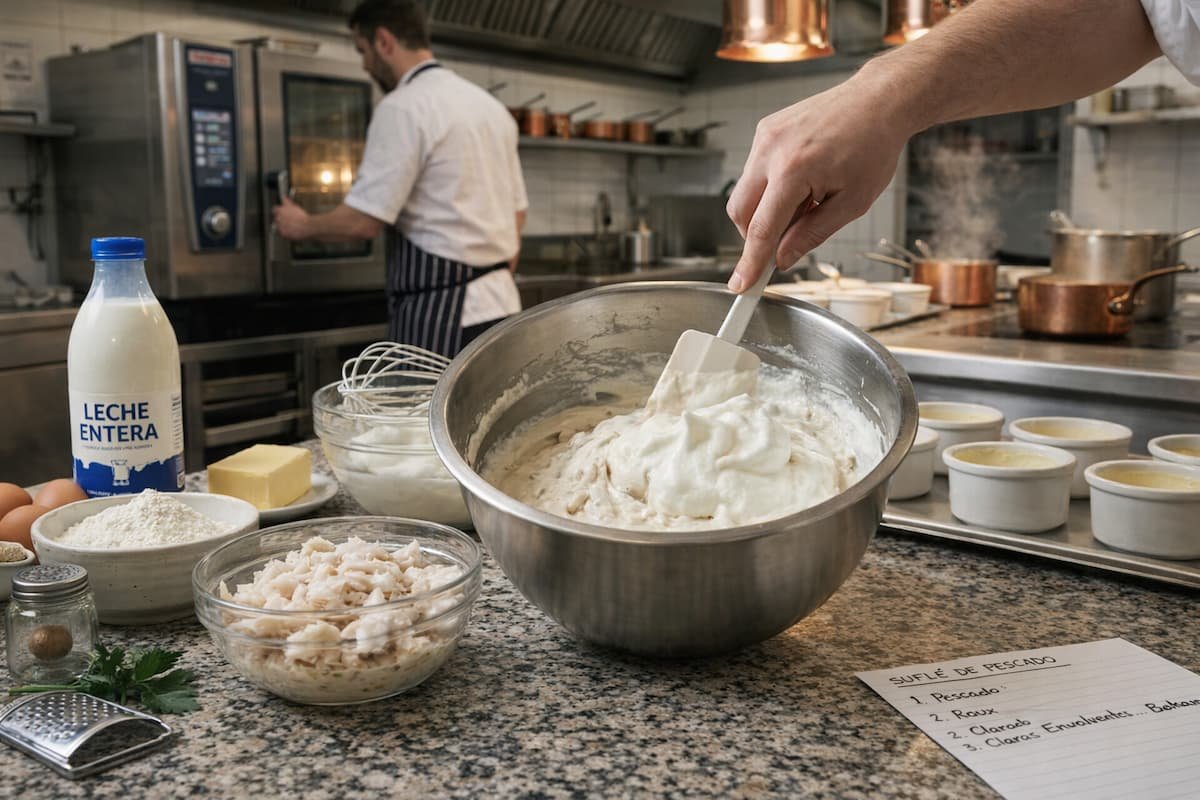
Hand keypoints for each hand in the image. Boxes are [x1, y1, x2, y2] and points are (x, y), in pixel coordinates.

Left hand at [272, 196, 308, 239]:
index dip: (279, 210)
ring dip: (283, 225)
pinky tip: (292, 230)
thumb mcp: (293, 206)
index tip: (283, 212)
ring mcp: (280, 227)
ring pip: (279, 226)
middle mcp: (278, 219)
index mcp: (279, 211)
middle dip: (281, 218)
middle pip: (276, 218)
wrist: (306, 226)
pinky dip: (286, 232)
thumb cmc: (301, 216)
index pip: (275, 209)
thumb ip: (286, 201)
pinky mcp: (283, 234)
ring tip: (292, 225)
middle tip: (289, 219)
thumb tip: (283, 197)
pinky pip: (282, 233)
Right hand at [725, 75, 912, 291]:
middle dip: (756, 234)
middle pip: (740, 212)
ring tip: (807, 200)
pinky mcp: (765, 129)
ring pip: (744, 193)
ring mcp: (764, 136)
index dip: (750, 262)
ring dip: (767, 209)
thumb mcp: (851, 203)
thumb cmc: (873, 147)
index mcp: (793, 170)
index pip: (761, 229)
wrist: (878, 101)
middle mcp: (770, 150)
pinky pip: (754, 171)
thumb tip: (783, 258)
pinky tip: (803, 181)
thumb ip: (812, 235)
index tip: (741, 284)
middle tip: (788, 238)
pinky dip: (771, 187)